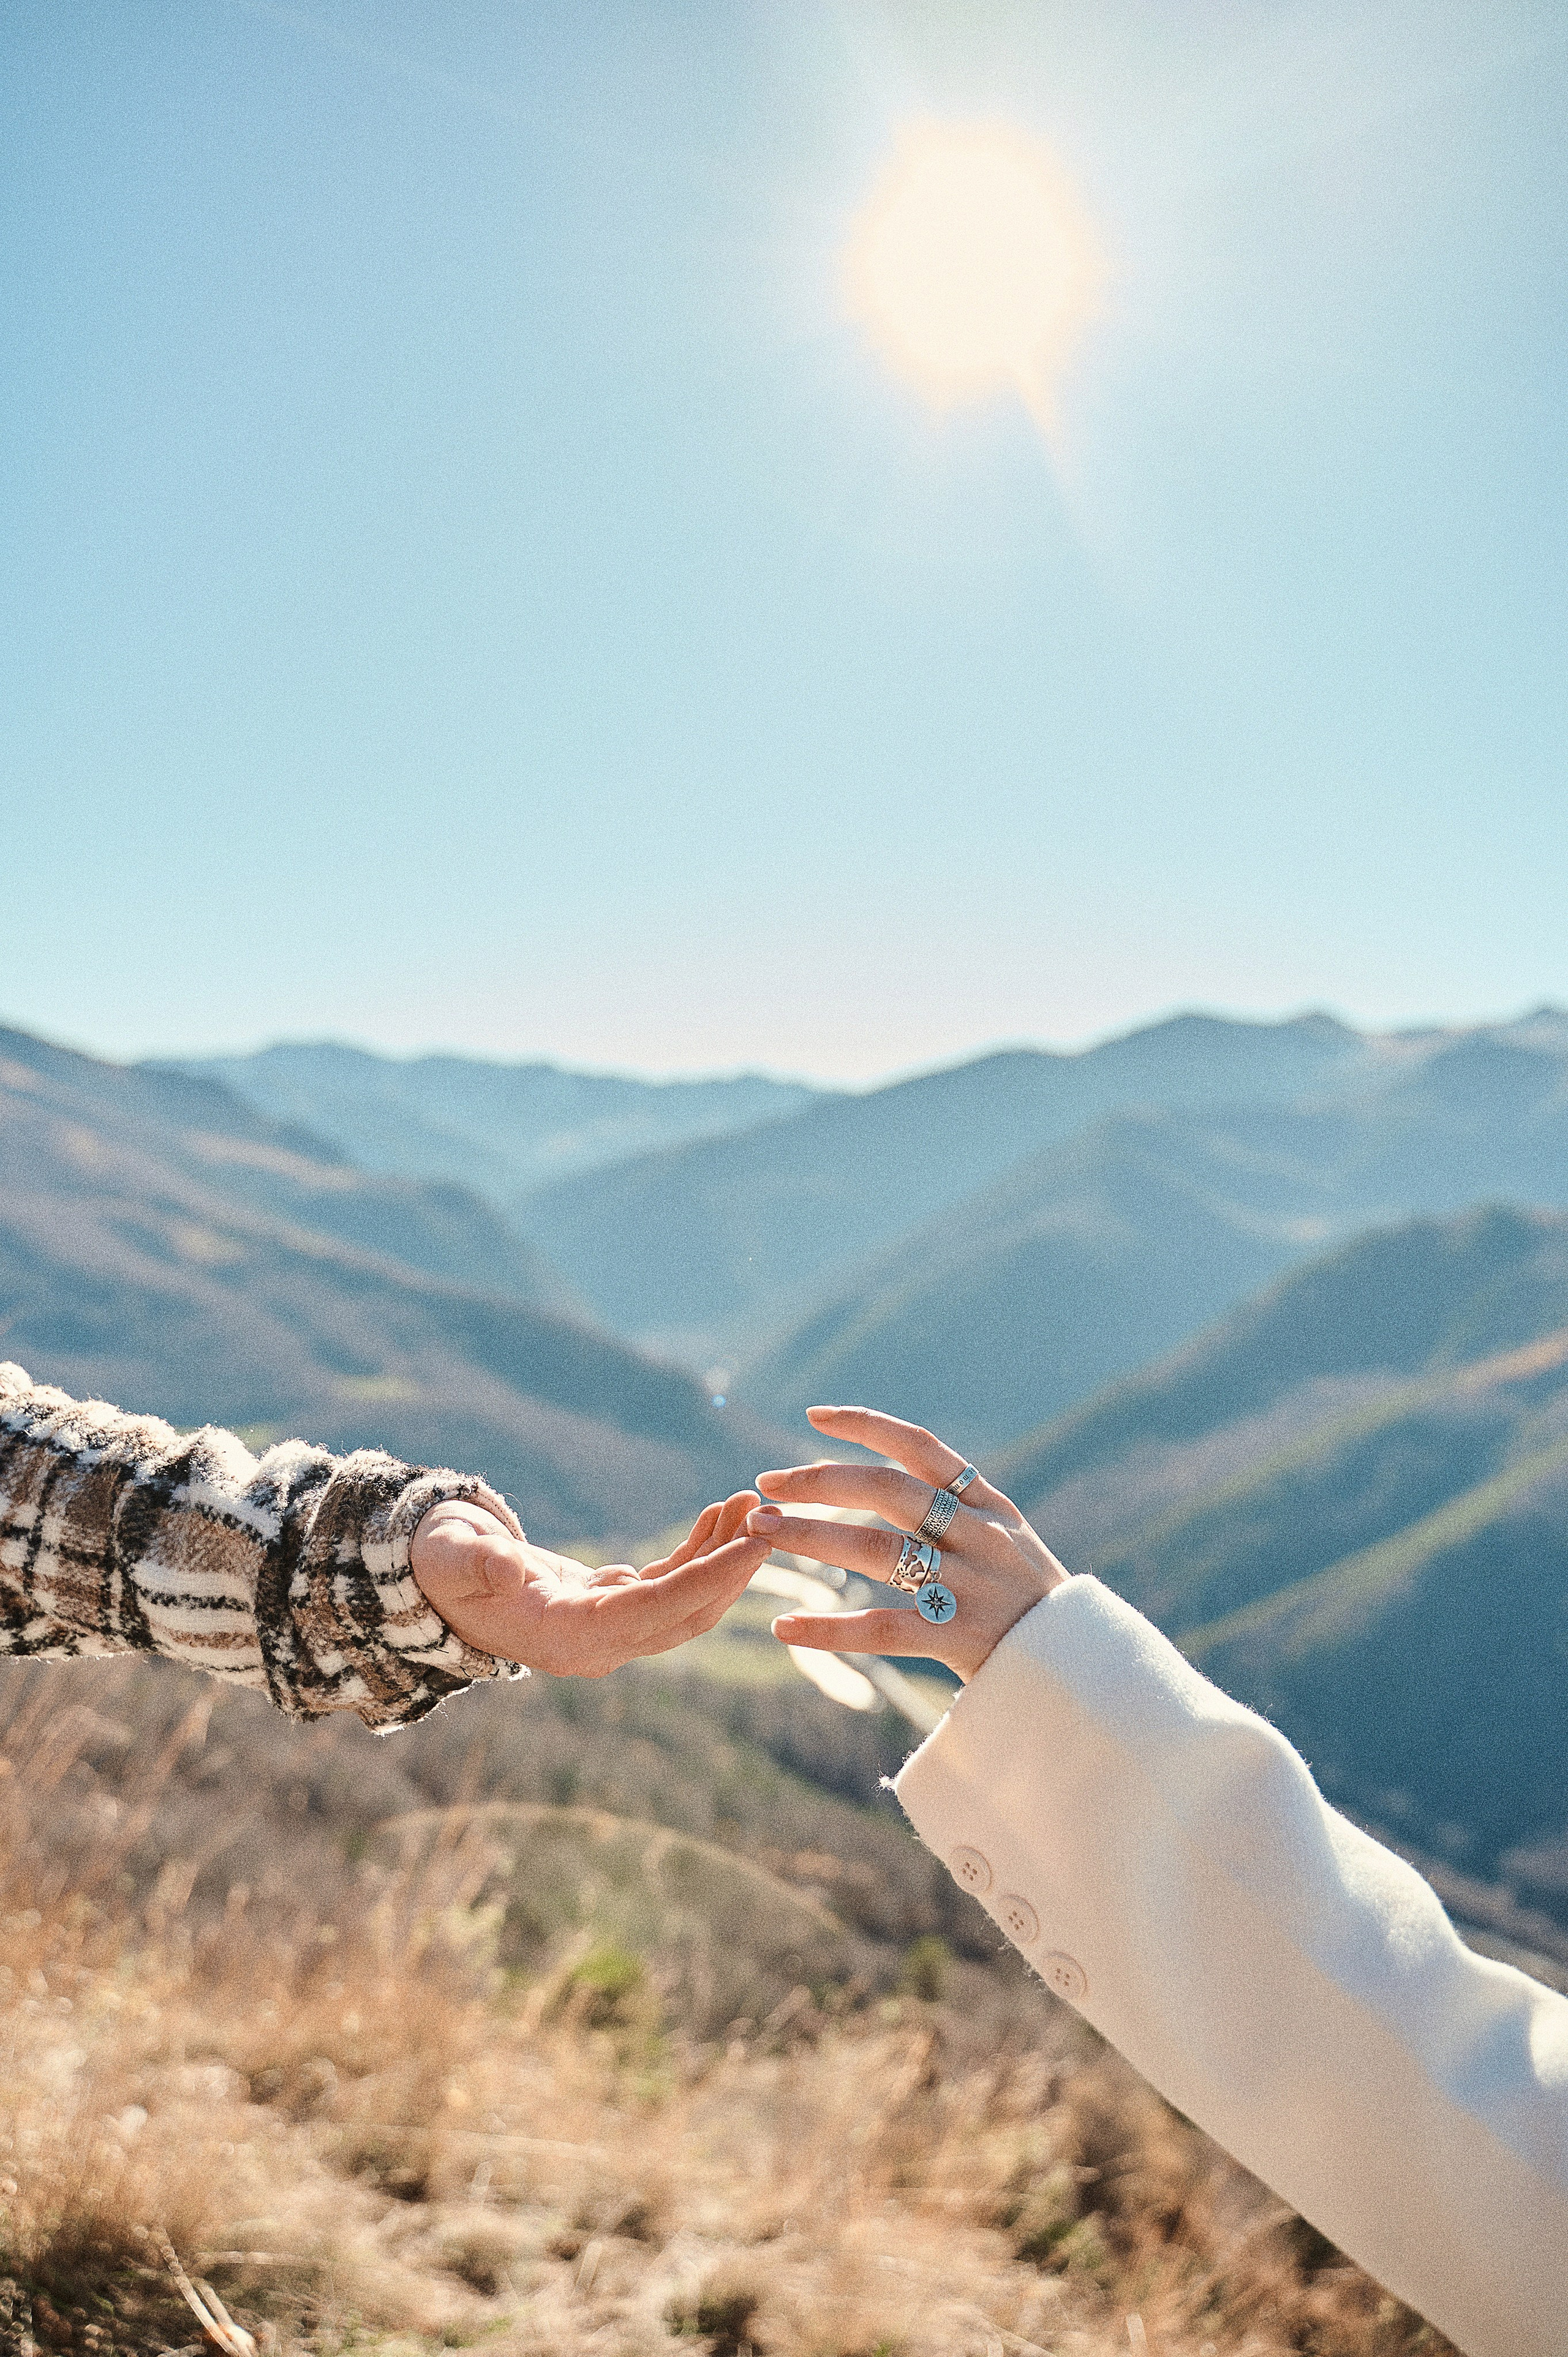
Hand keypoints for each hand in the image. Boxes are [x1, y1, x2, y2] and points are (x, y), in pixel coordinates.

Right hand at [411, 1490, 766, 1677]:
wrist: (434, 1580)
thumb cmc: (440, 1564)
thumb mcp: (451, 1557)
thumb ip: (478, 1562)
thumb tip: (508, 1567)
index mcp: (563, 1637)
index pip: (653, 1611)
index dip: (707, 1578)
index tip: (754, 1544)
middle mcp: (594, 1645)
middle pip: (684, 1615)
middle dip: (732, 1568)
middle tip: (770, 1517)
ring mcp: (606, 1630)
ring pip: (684, 1601)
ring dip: (722, 1555)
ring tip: (750, 1501)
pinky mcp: (610, 1607)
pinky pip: (668, 1585)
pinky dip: (698, 1552)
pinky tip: (718, 1515)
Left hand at [745, 1407, 1067, 1681]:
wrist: (1086, 1673)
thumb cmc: (1033, 1605)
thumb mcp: (1008, 1541)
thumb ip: (959, 1510)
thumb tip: (891, 1474)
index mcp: (989, 1506)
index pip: (920, 1448)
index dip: (866, 1424)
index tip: (813, 1416)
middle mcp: (981, 1537)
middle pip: (887, 1491)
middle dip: (819, 1481)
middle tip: (764, 1485)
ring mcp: (971, 1587)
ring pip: (876, 1551)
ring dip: (810, 1537)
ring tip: (758, 1533)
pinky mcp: (960, 1639)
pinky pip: (881, 1629)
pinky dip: (828, 1628)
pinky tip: (785, 1627)